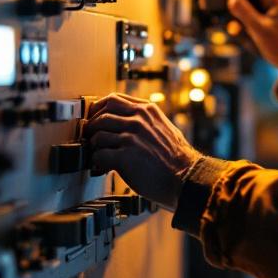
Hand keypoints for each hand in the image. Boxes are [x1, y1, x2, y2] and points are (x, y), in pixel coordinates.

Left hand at [83, 92, 201, 210]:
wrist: (186, 178)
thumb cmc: (177, 158)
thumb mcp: (164, 127)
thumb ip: (146, 121)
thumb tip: (127, 120)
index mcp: (147, 110)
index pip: (113, 99)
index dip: (99, 108)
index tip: (95, 117)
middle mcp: (138, 120)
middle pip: (101, 115)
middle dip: (92, 127)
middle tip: (91, 137)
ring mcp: (131, 138)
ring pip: (97, 135)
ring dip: (95, 146)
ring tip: (99, 153)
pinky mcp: (124, 157)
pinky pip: (99, 154)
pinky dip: (97, 161)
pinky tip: (103, 166)